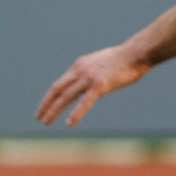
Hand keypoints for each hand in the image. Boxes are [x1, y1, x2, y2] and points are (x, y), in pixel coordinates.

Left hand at [36, 44, 150, 126]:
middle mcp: (80, 70)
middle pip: (57, 89)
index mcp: (79, 65)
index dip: (49, 97)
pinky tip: (69, 123)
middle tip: (38, 117)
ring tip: (46, 122)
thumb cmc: (123, 60)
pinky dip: (75, 112)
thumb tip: (83, 87)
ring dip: (54, 110)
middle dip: (46, 104)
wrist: (137, 53)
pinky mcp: (101, 84)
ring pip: (66, 96)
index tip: (43, 107)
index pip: (59, 83)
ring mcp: (90, 77)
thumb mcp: (100, 65)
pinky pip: (85, 101)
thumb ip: (89, 75)